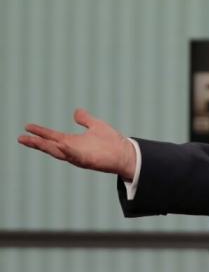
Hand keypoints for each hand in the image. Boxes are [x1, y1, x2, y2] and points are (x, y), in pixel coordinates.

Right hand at [18, 108, 135, 179]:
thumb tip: (76, 111)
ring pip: (58, 152)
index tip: (27, 127)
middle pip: (50, 146)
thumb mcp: (95, 125)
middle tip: (21, 138)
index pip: (52, 136)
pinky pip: (76, 156)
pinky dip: (68, 151)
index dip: (40, 132)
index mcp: (73, 142)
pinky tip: (61, 145)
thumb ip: (85, 119)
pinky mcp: (88, 160)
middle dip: (36, 142)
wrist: (125, 153)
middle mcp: (73, 150)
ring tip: (32, 141)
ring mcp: (79, 156)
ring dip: (46, 147)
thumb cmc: (111, 142)